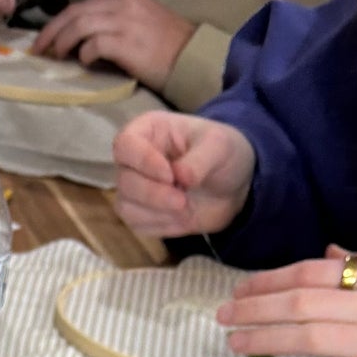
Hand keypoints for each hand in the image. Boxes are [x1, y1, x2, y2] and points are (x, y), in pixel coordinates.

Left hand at [33, 0, 195, 93]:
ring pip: (79, 25)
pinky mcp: (125, 41)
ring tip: (55, 57)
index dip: (61, 21)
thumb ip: (112, 20)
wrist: (190, 57)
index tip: (48, 38)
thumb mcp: (139, 20)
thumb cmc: (165, 45)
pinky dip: (83, 54)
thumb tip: (80, 38)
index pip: (83, 4)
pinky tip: (83, 63)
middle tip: (38, 49)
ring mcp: (123, 20)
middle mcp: (122, 1)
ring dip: (62, 42)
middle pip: (75, 12)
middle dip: (52, 31)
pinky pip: (92, 44)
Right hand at [113, 110, 255, 238]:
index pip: (125, 145)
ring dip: (157, 212)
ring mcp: (134, 189)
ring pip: (126, 206)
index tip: (171, 175)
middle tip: (182, 200)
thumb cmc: (222, 153)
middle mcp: (134, 160)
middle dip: (153, 194)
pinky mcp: (141, 215)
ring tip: (185, 206)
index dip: (143, 161)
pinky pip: (138, 225)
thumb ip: (200, 159)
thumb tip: (180, 177)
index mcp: (148, 131)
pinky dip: (161, 225)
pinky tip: (182, 217)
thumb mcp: (219, 146)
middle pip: (124, 180)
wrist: (232, 186)